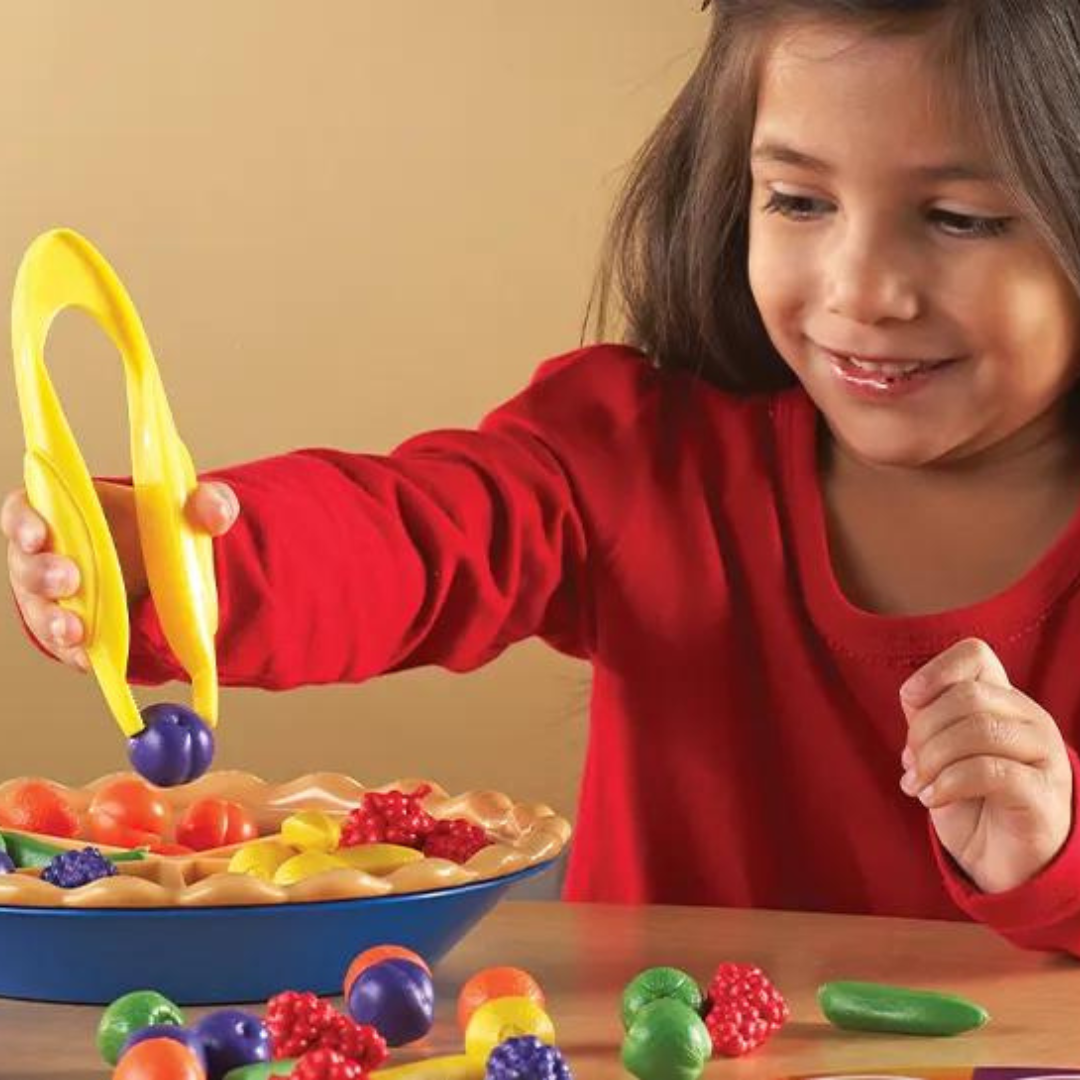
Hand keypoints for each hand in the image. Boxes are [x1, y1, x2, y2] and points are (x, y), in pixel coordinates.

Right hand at [3, 480, 237, 671]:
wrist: (180, 570)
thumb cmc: (170, 526)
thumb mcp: (196, 509)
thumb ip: (209, 502)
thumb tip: (213, 512)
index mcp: (69, 511)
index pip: (25, 511)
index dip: (23, 522)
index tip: (37, 535)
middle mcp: (52, 553)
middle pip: (27, 564)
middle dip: (41, 575)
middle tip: (68, 581)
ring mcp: (58, 596)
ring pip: (39, 609)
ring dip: (52, 622)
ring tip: (76, 631)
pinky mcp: (75, 627)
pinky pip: (65, 644)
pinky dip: (75, 652)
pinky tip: (89, 659)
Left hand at [899, 637, 1072, 893]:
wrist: (1003, 863)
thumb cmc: (970, 801)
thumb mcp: (941, 751)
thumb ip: (929, 718)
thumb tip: (912, 697)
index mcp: (1003, 701)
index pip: (975, 655)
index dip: (934, 671)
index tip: (910, 704)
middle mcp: (1030, 719)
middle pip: (966, 695)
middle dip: (924, 730)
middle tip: (911, 765)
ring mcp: (1044, 755)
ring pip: (979, 730)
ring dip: (933, 759)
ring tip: (918, 786)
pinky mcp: (1043, 794)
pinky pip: (990, 771)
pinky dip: (948, 783)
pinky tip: (933, 800)